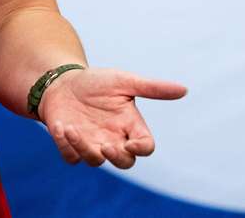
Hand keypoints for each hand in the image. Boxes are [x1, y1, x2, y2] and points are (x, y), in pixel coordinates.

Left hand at [39, 67, 186, 169]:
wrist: (62, 81)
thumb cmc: (96, 81)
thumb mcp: (123, 81)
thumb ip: (152, 88)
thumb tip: (184, 90)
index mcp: (129, 124)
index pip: (145, 147)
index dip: (141, 149)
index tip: (131, 143)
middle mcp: (113, 138)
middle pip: (125, 163)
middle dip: (117, 158)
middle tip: (105, 145)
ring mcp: (92, 143)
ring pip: (96, 161)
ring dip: (84, 148)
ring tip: (71, 128)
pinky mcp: (71, 145)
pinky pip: (72, 158)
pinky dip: (66, 147)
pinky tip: (60, 127)